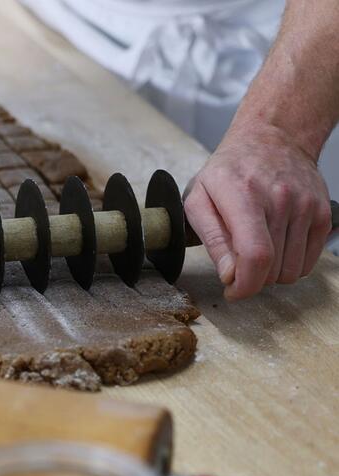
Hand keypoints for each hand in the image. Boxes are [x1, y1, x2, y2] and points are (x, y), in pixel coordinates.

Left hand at [184, 124, 332, 300]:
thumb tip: (228, 274)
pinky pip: (308, 262)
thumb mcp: (199, 199)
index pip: (256, 255)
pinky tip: (274, 246)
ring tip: (255, 251)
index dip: (245, 285)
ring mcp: (306, 207)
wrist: (271, 139)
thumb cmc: (228, 171)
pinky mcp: (322, 214)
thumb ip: (212, 239)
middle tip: (237, 264)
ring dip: (270, 273)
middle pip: (273, 269)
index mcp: (243, 196)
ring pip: (291, 271)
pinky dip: (290, 264)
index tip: (232, 290)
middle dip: (251, 279)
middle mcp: (280, 201)